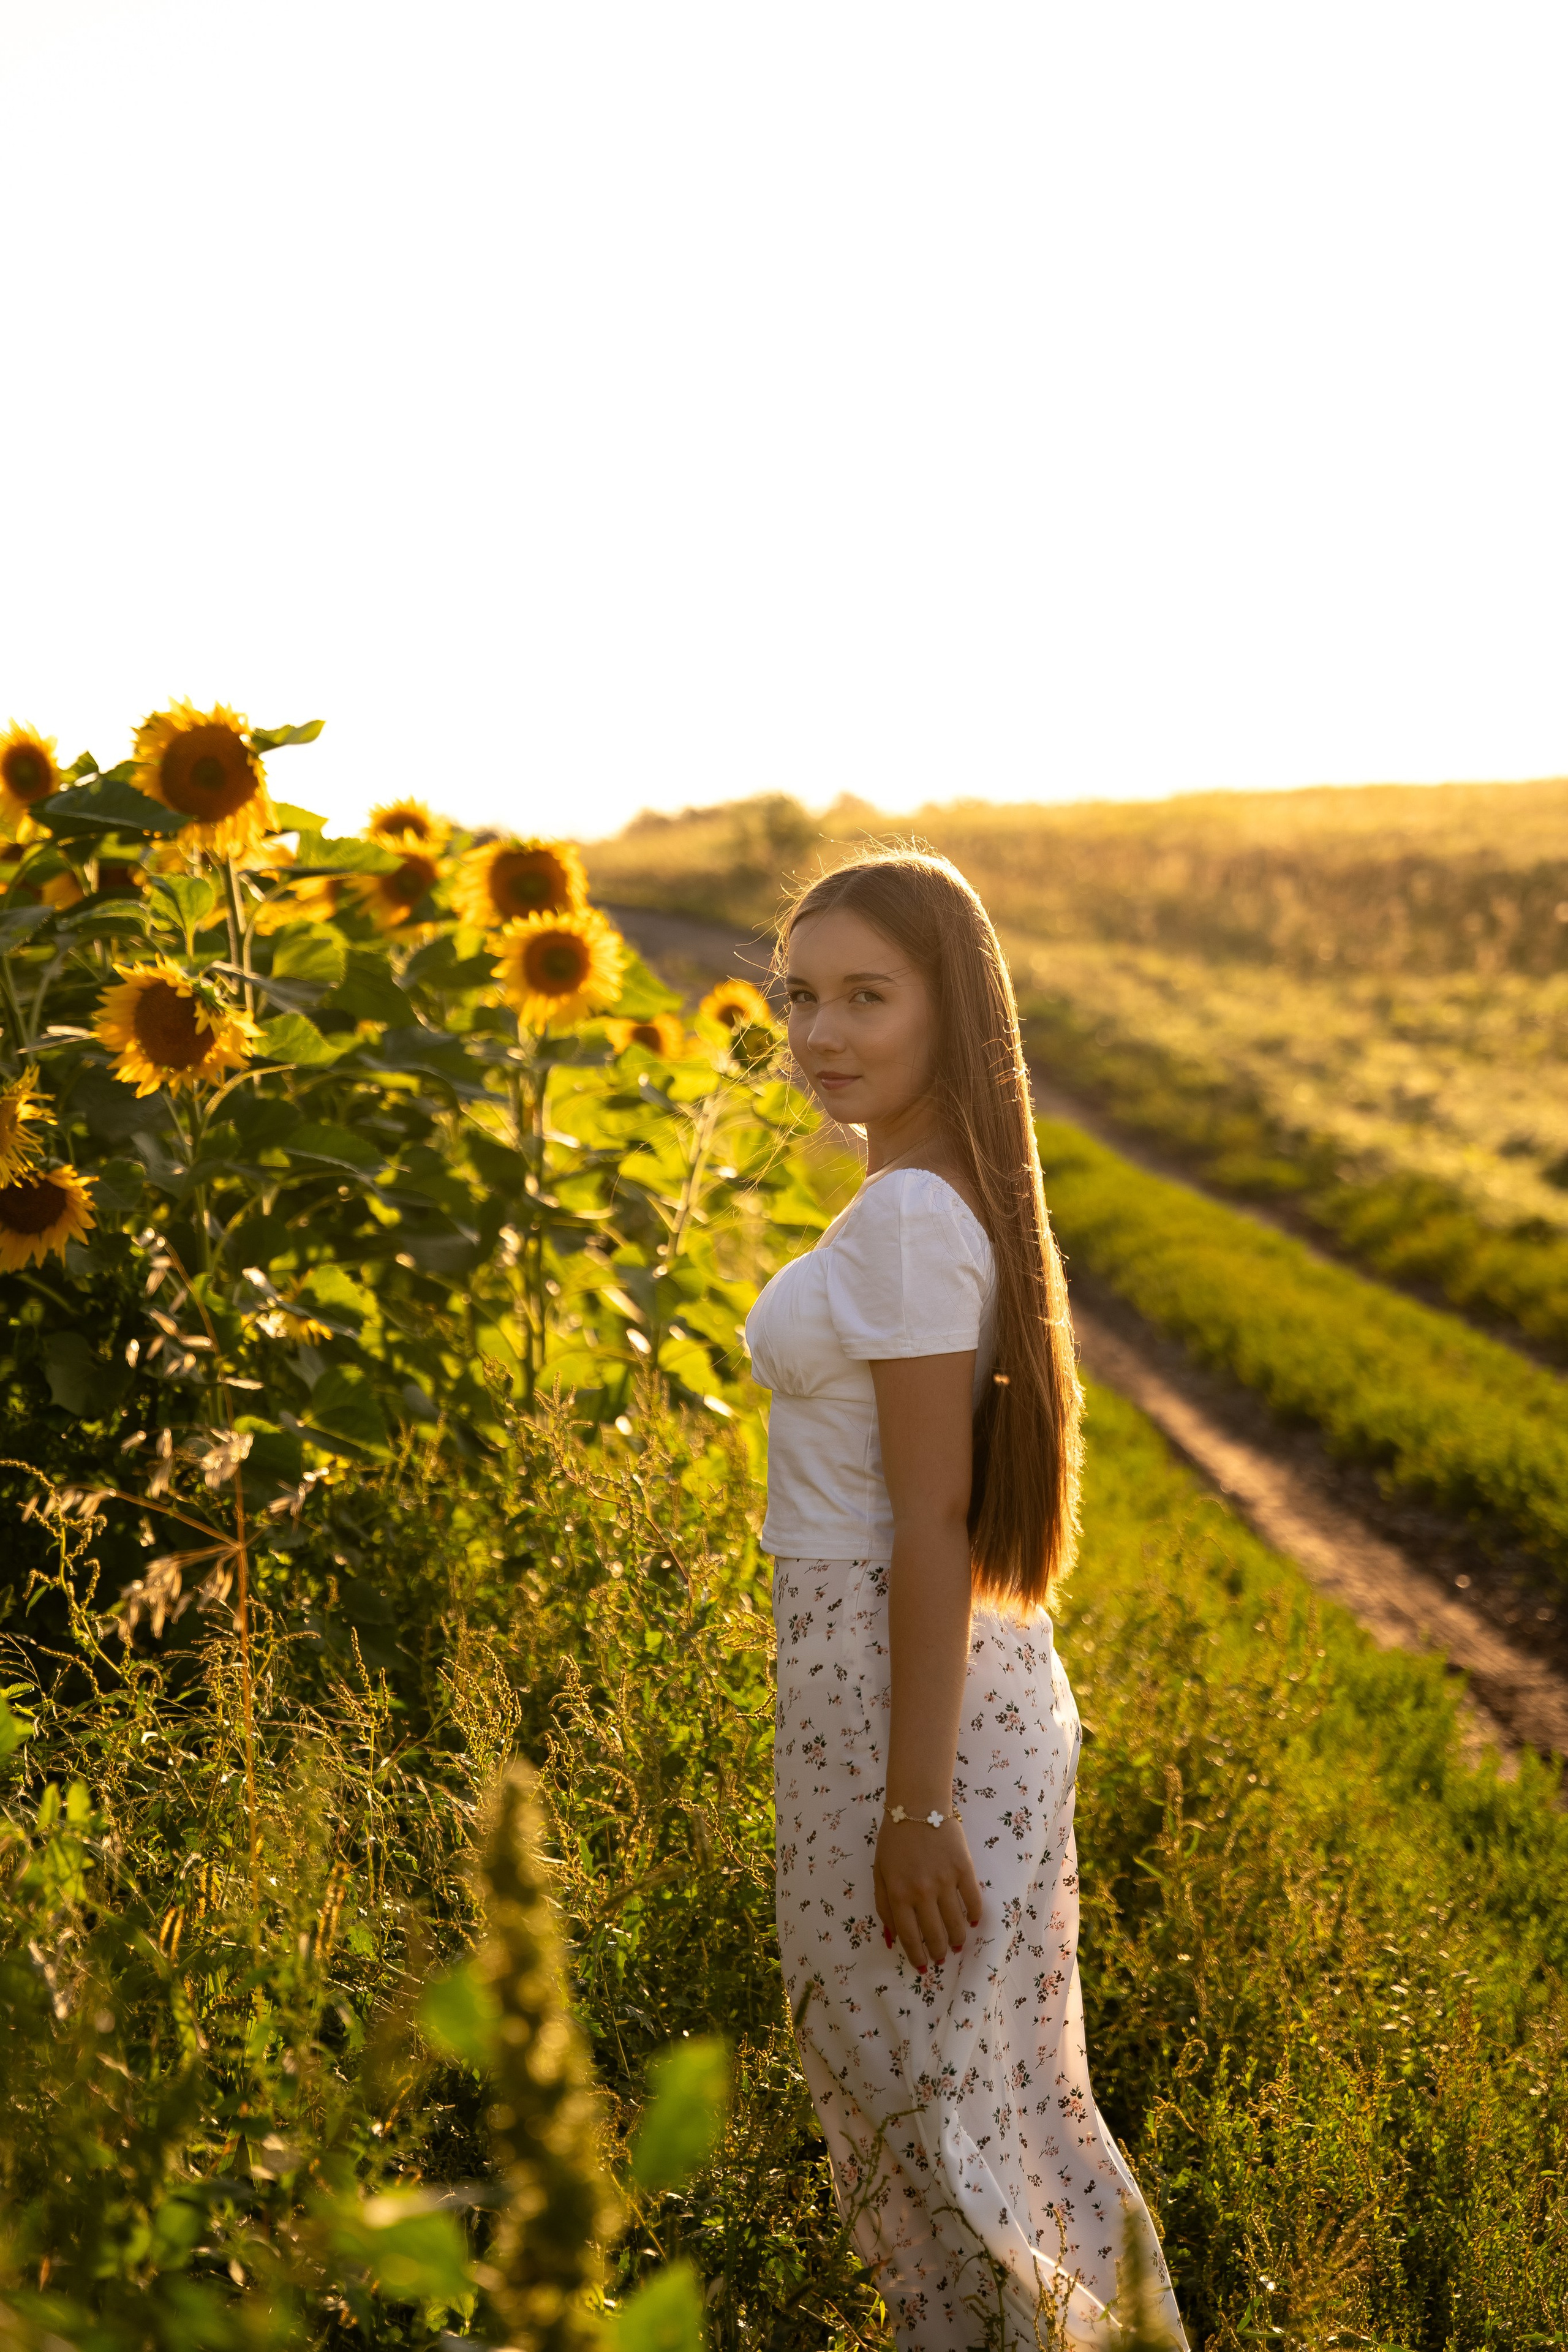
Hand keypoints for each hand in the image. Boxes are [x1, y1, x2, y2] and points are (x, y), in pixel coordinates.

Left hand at [873, 1814, 982, 1972]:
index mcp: (898, 1894)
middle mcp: (922, 1892)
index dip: (917, 1956)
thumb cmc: (894, 1840)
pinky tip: (973, 1922)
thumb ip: (884, 1906)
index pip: (910, 1937)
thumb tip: (894, 1938)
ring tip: (956, 1945)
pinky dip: (975, 1916)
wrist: (917, 1805)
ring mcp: (945, 1881)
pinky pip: (973, 1901)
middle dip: (938, 1952)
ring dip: (957, 1940)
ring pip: (956, 1924)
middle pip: (935, 1935)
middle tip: (941, 1957)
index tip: (922, 1966)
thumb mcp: (879, 1872)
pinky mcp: (964, 1869)